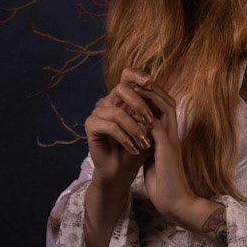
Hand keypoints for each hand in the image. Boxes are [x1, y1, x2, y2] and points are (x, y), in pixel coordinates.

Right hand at [84, 69, 156, 187]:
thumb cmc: (138, 150)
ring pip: (118, 112)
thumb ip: (152, 111)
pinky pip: (110, 126)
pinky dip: (125, 138)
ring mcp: (98, 112)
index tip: (150, 82)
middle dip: (139, 104)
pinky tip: (133, 149)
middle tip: (151, 122)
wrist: (123, 171)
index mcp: (122, 98)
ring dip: (135, 129)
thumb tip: (156, 96)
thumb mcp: (150, 129)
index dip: (137, 75)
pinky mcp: (90, 125)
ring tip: (145, 144)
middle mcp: (108, 102)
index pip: (126, 76)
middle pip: (122, 89)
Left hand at [139, 81, 206, 225]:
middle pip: (168, 102)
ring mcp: (172, 141)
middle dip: (153, 88)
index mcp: (170, 137)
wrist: (175, 203)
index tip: (138, 87)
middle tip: (138, 78)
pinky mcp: (166, 150)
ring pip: (165, 109)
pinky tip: (134, 109)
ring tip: (136, 86)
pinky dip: (145, 116)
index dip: (153, 95)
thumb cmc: (164, 185)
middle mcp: (174, 135)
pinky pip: (156, 126)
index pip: (165, 108)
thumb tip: (140, 138)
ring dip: (150, 96)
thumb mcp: (155, 160)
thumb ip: (150, 146)